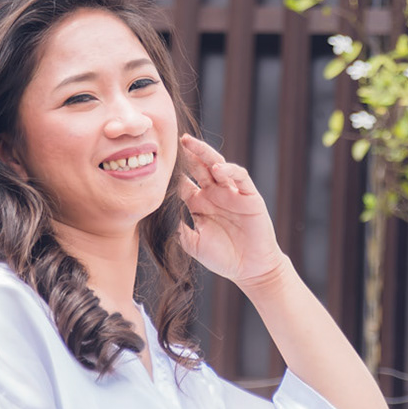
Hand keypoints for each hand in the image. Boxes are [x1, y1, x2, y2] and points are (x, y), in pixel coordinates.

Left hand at [175, 134, 285, 294]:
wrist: (250, 269)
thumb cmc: (222, 258)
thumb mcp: (193, 244)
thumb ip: (179, 229)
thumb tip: (162, 216)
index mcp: (198, 204)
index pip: (183, 181)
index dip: (172, 172)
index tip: (156, 162)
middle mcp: (214, 194)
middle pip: (198, 167)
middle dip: (188, 153)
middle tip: (175, 139)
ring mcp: (232, 193)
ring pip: (217, 165)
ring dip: (204, 153)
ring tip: (190, 143)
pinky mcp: (249, 196)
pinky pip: (240, 177)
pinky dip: (229, 170)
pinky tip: (217, 169)